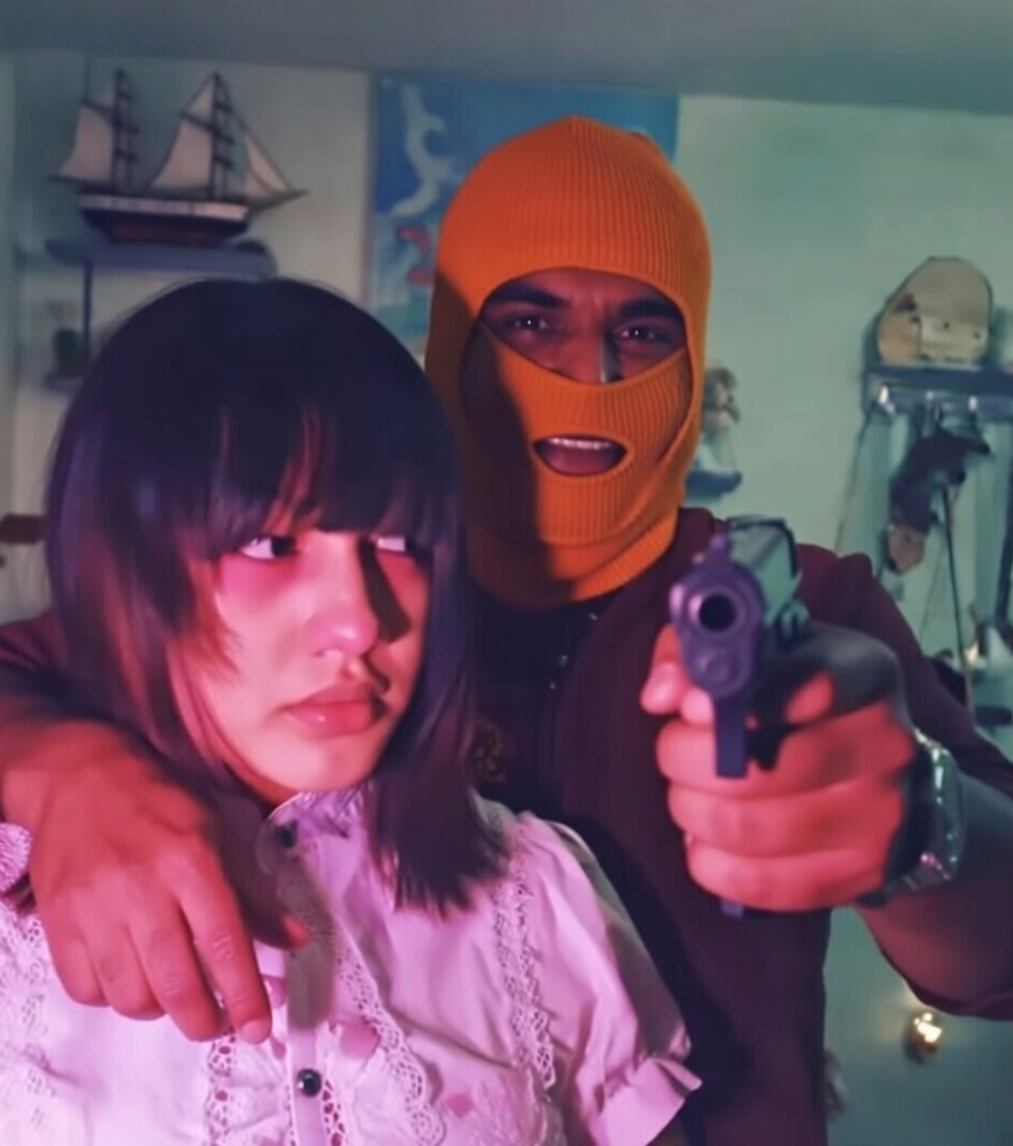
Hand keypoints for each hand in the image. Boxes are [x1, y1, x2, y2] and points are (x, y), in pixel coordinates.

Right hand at [26, 740, 305, 1041]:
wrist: (82, 777)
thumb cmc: (160, 802)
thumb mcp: (220, 832)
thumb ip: (255, 892)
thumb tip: (295, 939)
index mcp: (191, 862)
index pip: (224, 943)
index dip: (245, 994)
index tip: (258, 1028)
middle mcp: (142, 889)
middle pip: (177, 984)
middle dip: (205, 1020)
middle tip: (219, 1023)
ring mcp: (94, 908)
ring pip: (131, 996)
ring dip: (161, 1010)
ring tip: (177, 994)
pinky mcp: (57, 922)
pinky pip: (86, 988)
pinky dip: (113, 997)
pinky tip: (132, 976)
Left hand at [640, 621, 916, 909]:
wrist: (882, 774)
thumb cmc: (803, 701)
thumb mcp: (760, 655)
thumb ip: (699, 654)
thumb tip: (661, 694)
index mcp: (864, 675)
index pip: (806, 684)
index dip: (733, 702)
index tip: (689, 709)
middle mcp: (883, 745)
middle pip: (758, 768)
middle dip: (687, 761)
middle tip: (673, 753)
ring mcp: (878, 817)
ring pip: (749, 827)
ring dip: (692, 812)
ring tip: (687, 794)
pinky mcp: (859, 874)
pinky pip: (759, 882)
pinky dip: (711, 862)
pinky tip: (705, 841)